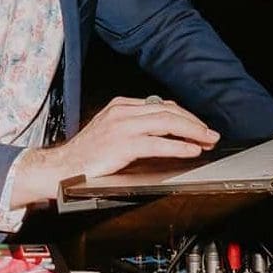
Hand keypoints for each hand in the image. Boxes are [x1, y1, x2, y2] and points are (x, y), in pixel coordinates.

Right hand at [11, 95, 219, 206]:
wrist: (62, 167)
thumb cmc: (85, 154)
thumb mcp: (110, 131)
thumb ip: (134, 125)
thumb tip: (163, 128)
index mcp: (120, 106)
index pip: (161, 105)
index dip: (185, 115)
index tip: (199, 126)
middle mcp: (122, 112)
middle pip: (168, 111)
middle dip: (194, 122)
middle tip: (211, 134)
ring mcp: (122, 126)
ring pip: (166, 122)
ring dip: (192, 132)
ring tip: (207, 141)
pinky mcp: (123, 144)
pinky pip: (158, 142)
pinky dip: (178, 145)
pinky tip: (190, 150)